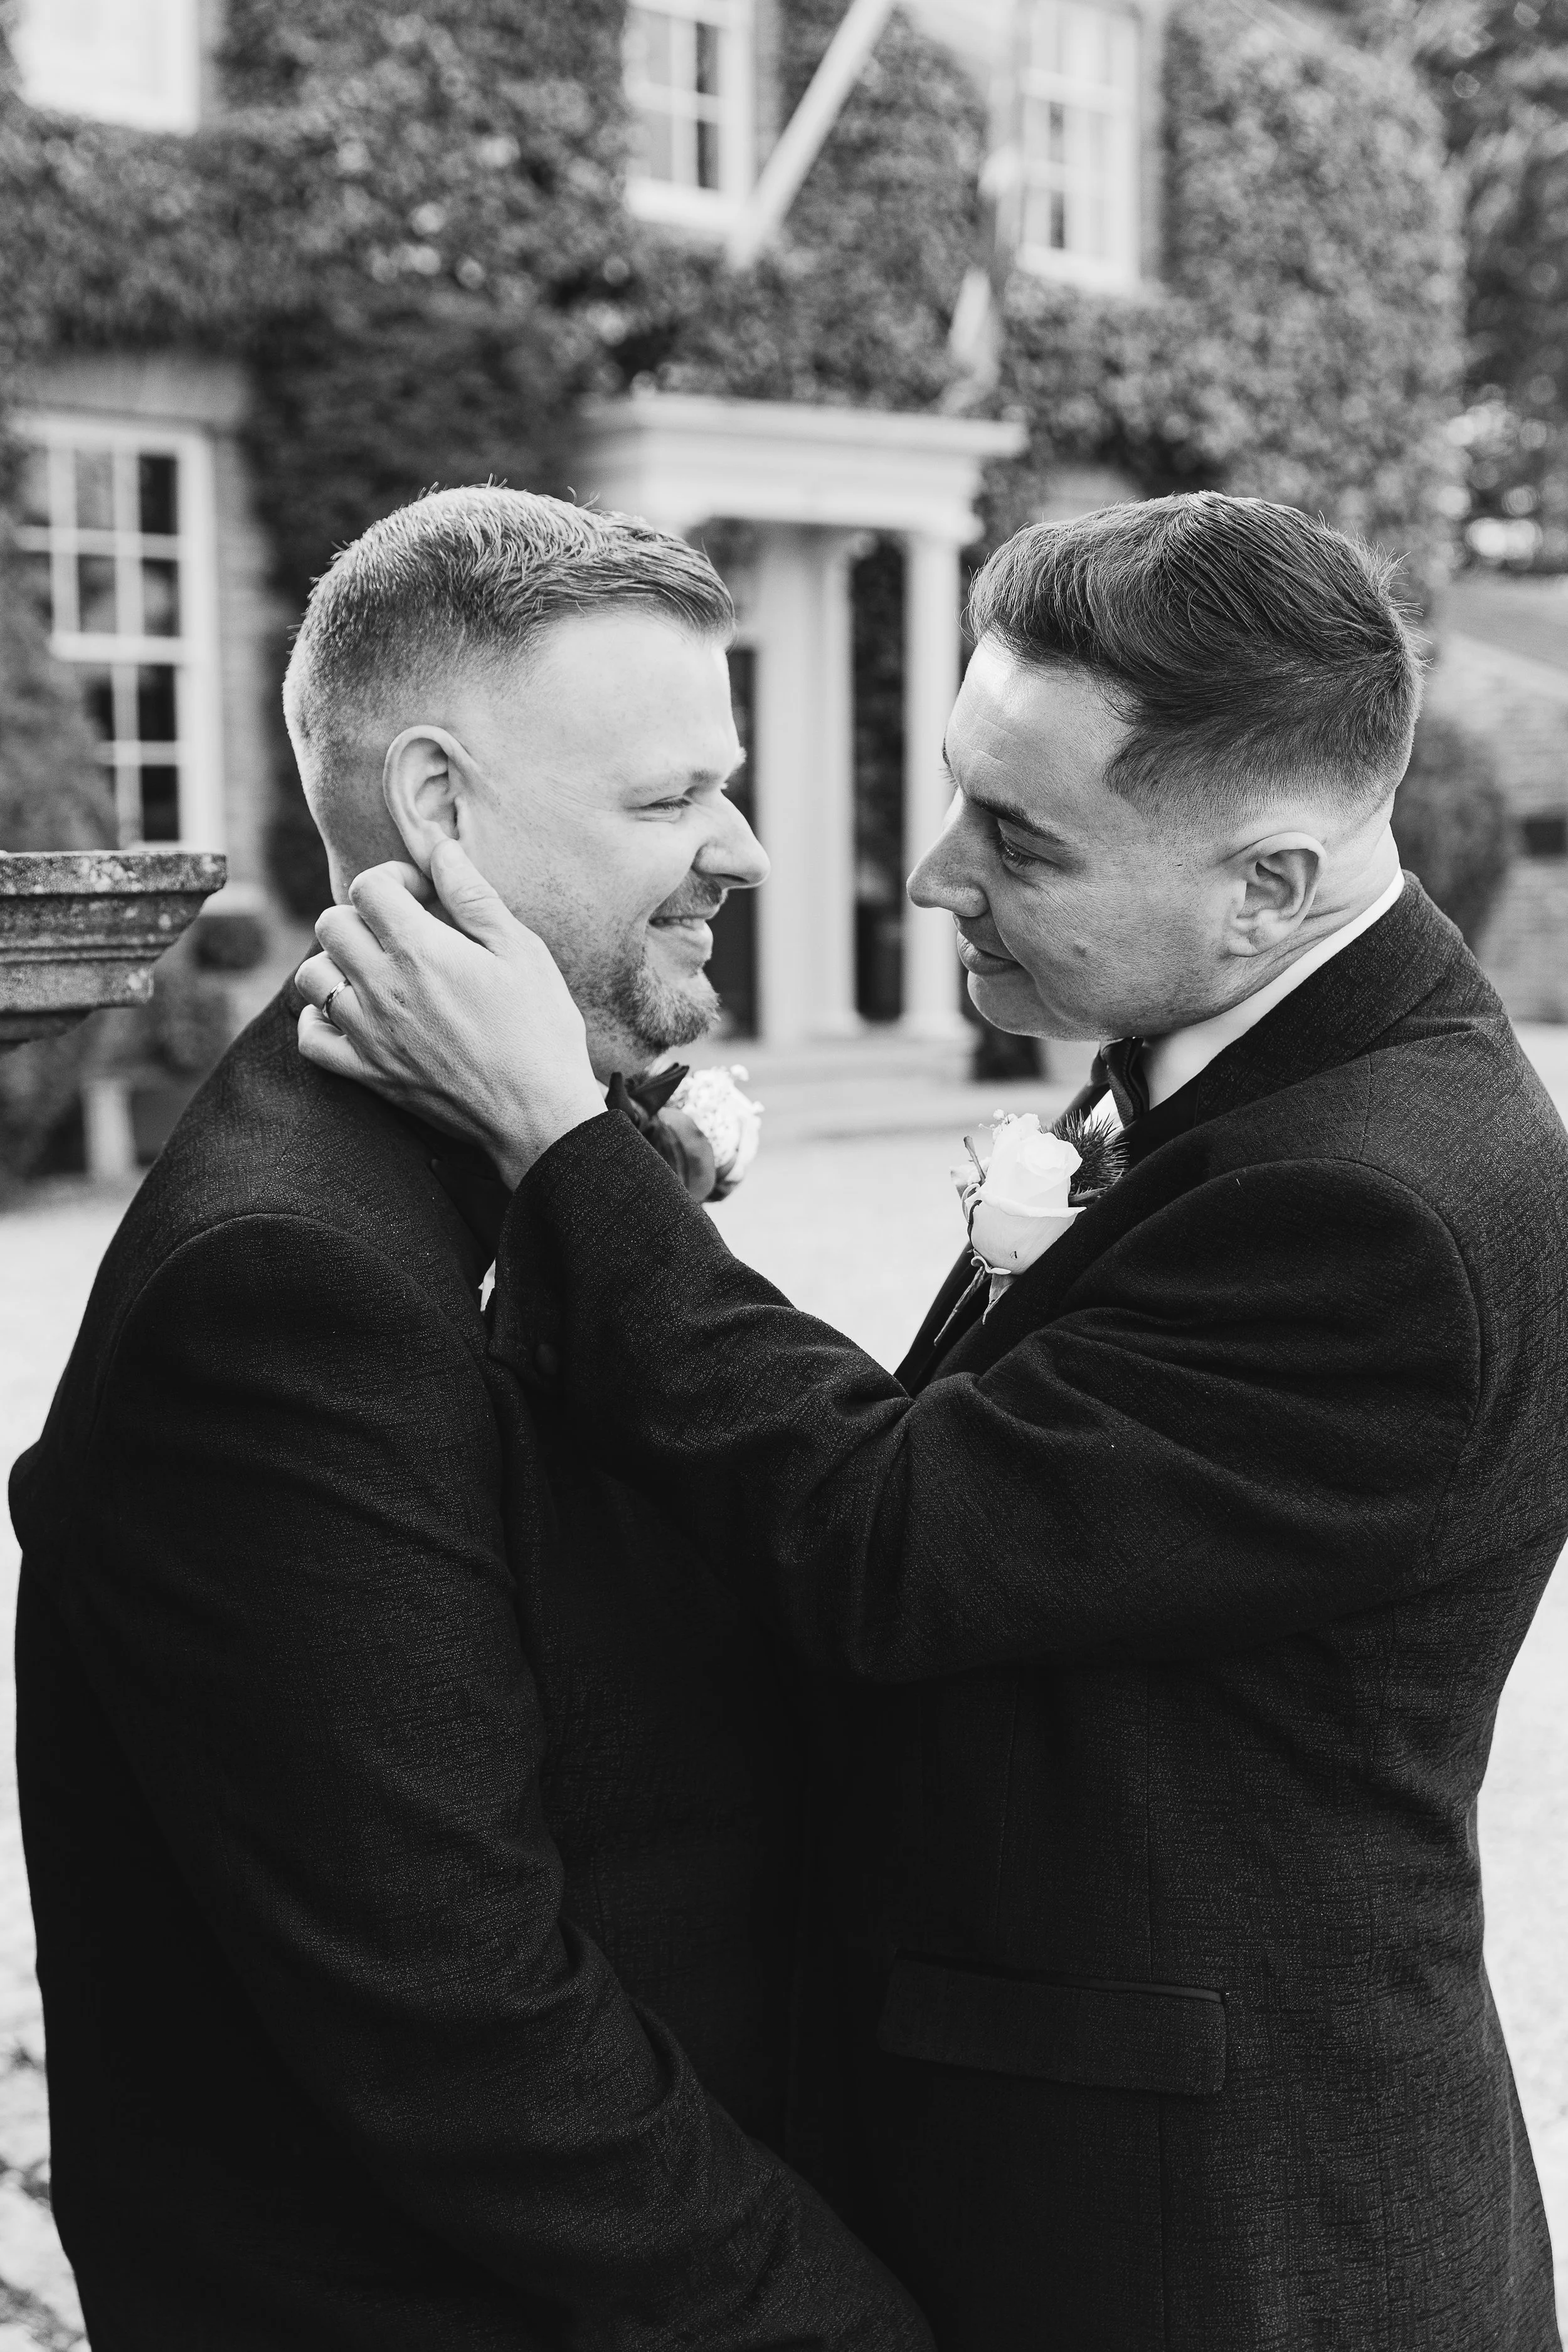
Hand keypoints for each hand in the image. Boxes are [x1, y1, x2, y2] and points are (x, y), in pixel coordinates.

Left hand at [296, 844, 606, 1187]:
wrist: (539, 1115)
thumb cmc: (541, 1030)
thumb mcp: (522, 952)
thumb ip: (474, 897)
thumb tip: (441, 850)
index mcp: (422, 950)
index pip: (369, 887)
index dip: (394, 877)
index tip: (421, 894)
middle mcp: (384, 988)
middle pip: (332, 924)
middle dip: (364, 915)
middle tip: (400, 930)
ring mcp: (369, 1034)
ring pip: (312, 976)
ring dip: (337, 963)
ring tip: (375, 969)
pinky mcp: (367, 1073)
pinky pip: (311, 1038)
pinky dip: (321, 1019)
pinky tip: (351, 1012)